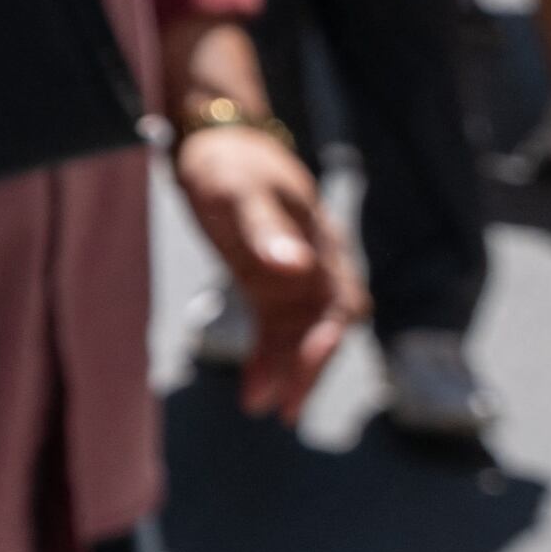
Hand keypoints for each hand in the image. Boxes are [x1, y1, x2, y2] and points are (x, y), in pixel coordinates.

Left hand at [171, 120, 360, 423]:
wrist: (215, 141)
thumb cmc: (230, 162)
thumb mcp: (240, 190)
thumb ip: (266, 227)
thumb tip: (296, 267)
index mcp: (320, 242)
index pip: (336, 303)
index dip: (324, 340)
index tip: (304, 370)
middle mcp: (315, 264)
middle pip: (325, 327)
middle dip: (308, 369)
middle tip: (284, 410)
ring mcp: (293, 275)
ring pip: (299, 334)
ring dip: (286, 370)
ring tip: (261, 407)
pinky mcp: (268, 281)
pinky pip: (276, 327)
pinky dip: (267, 356)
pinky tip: (253, 386)